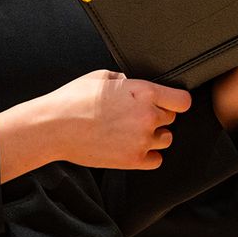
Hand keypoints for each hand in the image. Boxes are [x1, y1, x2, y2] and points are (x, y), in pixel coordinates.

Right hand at [0, 69, 192, 179]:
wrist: (54, 127)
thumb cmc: (75, 99)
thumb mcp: (103, 77)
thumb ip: (125, 80)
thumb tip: (132, 83)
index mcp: (144, 93)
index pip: (183, 100)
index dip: (177, 100)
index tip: (170, 101)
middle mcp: (148, 117)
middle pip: (172, 118)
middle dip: (159, 115)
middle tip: (138, 115)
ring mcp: (141, 140)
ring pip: (166, 139)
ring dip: (155, 135)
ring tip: (135, 131)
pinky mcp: (132, 160)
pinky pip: (156, 160)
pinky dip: (148, 155)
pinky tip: (134, 147)